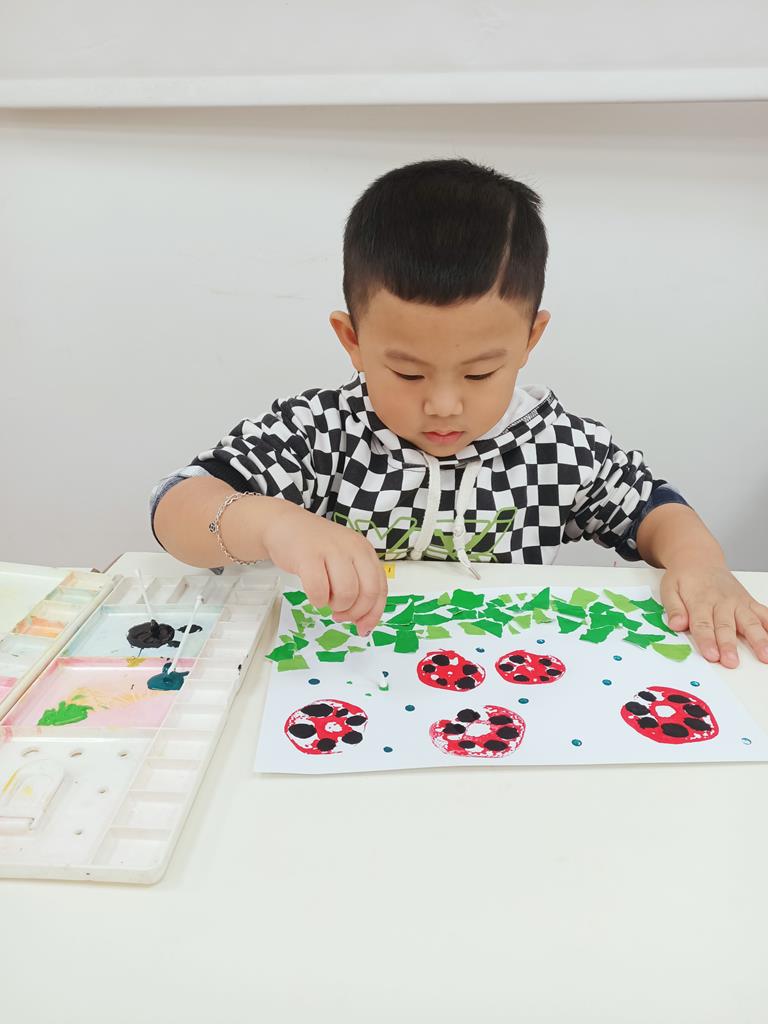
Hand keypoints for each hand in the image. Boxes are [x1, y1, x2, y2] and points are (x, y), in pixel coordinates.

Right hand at [261, 502, 386, 634]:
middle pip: (368, 593)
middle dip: (354, 612)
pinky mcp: (308, 555)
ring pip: (346, 593)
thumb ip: (358, 586)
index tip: (362, 628)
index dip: (373, 614)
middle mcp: (353, 548)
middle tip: (340, 614)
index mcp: (365, 551)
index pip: (380, 588)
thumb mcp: (344, 560)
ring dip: (336, 605)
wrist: (285, 525)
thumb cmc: (316, 548)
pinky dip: (317, 600)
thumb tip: (364, 625)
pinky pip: (319, 590)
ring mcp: (331, 550)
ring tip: (326, 599)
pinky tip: (314, 594)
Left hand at [661, 565, 767, 668]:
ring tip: (765, 655)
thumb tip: (676, 625)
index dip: (707, 640)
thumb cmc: (684, 578)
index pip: (703, 624)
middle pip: (726, 626)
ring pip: (750, 622)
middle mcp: (722, 602)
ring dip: (758, 639)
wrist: (700, 559)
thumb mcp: (669, 589)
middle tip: (731, 662)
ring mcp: (738, 602)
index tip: (711, 655)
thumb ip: (673, 608)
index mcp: (700, 601)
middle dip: (729, 645)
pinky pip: (764, 614)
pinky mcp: (749, 602)